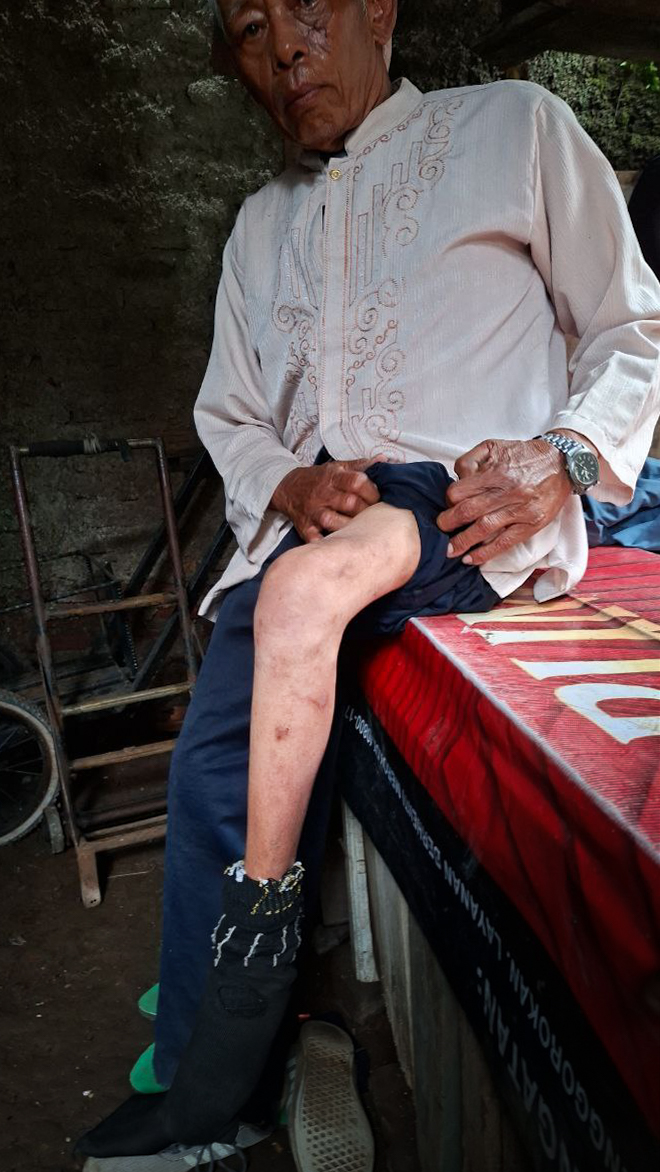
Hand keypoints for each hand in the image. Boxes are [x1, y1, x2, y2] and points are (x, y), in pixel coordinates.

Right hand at [270, 460, 380, 541]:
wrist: (287, 488)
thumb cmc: (319, 479)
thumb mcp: (337, 467)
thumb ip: (360, 465)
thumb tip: (383, 459)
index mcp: (333, 478)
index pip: (357, 482)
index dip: (371, 491)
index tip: (377, 497)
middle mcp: (323, 494)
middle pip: (349, 503)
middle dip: (365, 510)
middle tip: (372, 515)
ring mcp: (313, 511)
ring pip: (332, 521)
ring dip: (348, 526)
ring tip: (358, 528)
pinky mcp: (305, 526)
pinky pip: (314, 538)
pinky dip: (324, 543)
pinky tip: (336, 545)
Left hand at [437, 437, 572, 565]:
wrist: (563, 462)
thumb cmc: (525, 455)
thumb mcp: (494, 446)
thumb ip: (471, 459)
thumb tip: (457, 479)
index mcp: (495, 471)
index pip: (460, 491)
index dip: (449, 500)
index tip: (447, 505)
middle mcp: (507, 491)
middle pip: (468, 511)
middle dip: (448, 523)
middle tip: (440, 529)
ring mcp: (520, 509)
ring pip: (483, 528)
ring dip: (462, 542)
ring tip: (450, 550)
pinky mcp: (531, 524)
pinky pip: (505, 542)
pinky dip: (486, 553)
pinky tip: (472, 559)